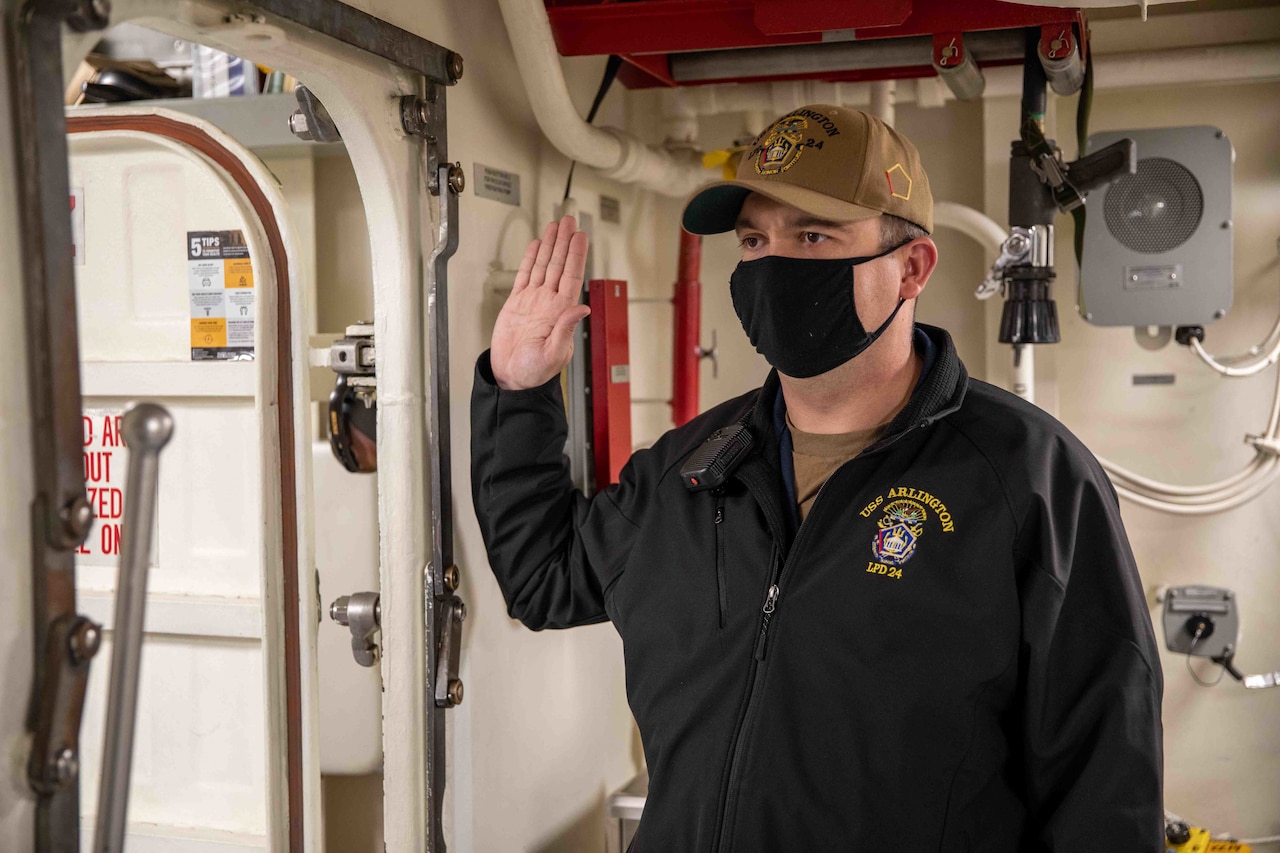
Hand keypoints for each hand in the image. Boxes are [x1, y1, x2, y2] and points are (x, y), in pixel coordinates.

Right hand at [490, 215, 590, 390]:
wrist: (511, 378)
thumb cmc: (533, 372)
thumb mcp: (554, 354)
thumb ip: (566, 329)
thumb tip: (582, 308)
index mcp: (560, 312)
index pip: (572, 276)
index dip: (576, 255)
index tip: (580, 236)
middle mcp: (549, 302)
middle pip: (559, 264)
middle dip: (564, 241)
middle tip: (569, 220)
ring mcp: (533, 301)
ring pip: (544, 266)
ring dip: (550, 245)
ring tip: (556, 226)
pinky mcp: (517, 304)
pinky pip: (525, 276)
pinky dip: (531, 259)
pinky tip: (536, 246)